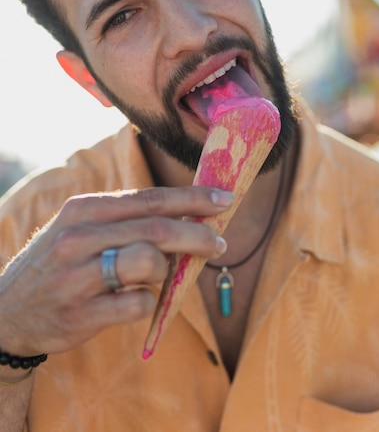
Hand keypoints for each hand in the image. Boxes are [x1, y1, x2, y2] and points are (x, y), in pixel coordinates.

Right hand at [0, 187, 230, 356]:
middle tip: (219, 243)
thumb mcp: (80, 228)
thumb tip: (186, 217)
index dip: (191, 199)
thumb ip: (125, 220)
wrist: (8, 311)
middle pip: (156, 229)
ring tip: (160, 274)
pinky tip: (135, 299)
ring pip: (148, 262)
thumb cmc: (58, 262)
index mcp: (83, 209)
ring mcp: (78, 277)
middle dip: (197, 234)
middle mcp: (79, 237)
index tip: (223, 200)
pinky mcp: (82, 314)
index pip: (149, 198)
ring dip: (168, 269)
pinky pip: (138, 304)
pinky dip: (148, 301)